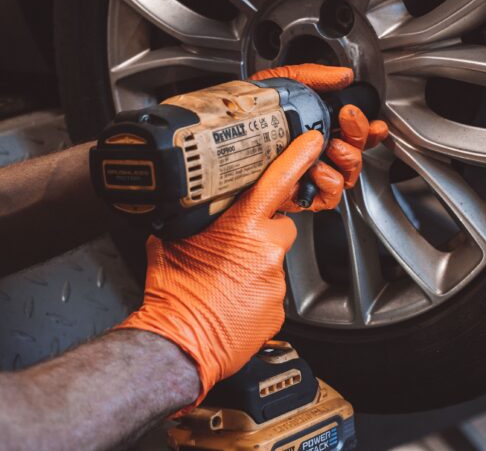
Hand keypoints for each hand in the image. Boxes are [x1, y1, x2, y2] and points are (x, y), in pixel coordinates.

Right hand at [114, 131, 326, 401]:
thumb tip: (195, 208)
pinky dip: (257, 292)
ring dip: (255, 265)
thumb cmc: (173, 296)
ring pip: (273, 260)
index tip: (312, 142)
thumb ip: (194, 218)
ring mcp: (275, 281)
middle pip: (278, 226)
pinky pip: (272, 290)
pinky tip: (234, 300)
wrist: (179, 344)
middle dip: (261, 231)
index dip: (298, 157)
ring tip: (226, 281)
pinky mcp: (279, 308)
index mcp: (242, 226)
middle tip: (233, 247)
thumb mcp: (175, 240)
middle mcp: (266, 250)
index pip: (278, 181)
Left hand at [250, 63, 388, 210]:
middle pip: (356, 152)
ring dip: (348, 159)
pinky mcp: (297, 194)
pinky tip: (317, 169)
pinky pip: (327, 198)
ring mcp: (308, 174)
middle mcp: (316, 152)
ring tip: (333, 146)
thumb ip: (313, 76)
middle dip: (359, 135)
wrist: (223, 137)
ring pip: (347, 176)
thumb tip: (342, 75)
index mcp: (316, 126)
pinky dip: (329, 184)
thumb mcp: (280, 82)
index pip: (353, 132)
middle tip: (347, 118)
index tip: (374, 123)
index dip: (369, 130)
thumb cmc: (248, 112)